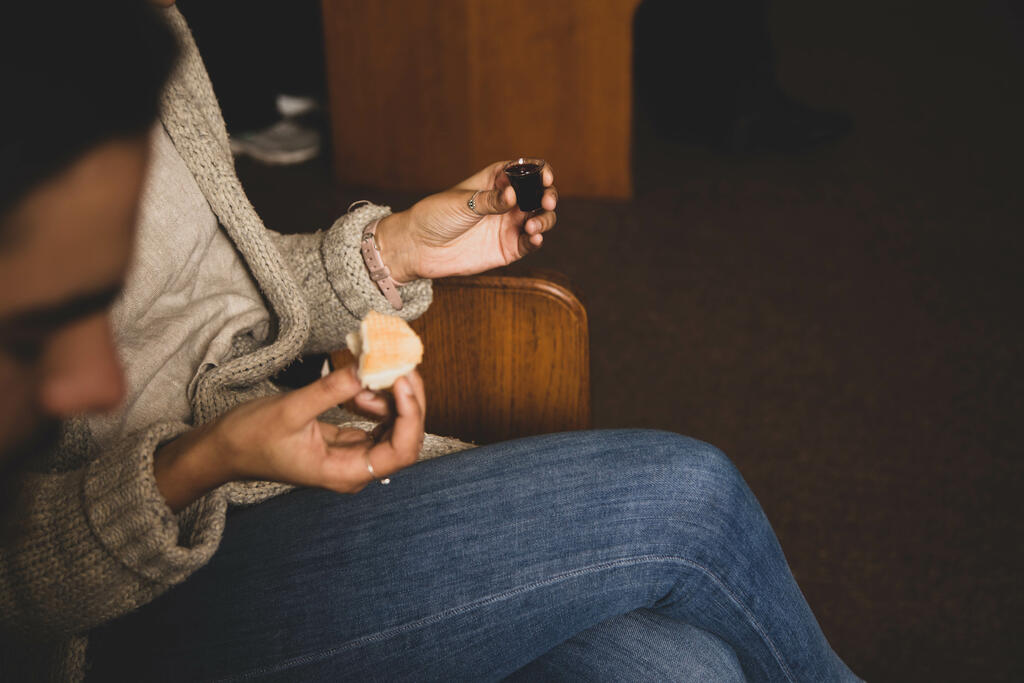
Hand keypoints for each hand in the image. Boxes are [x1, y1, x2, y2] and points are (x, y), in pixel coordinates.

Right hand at [153, 366, 424, 510]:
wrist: (224, 449)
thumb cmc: (250, 437)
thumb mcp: (290, 409)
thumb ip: (332, 390)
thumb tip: (368, 367)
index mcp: (345, 473)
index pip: (401, 451)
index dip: (411, 415)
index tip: (403, 381)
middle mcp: (355, 470)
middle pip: (404, 438)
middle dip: (408, 401)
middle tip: (399, 366)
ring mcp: (352, 456)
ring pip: (394, 428)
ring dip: (392, 398)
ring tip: (370, 374)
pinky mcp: (346, 442)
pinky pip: (376, 422)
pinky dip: (376, 400)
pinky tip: (359, 386)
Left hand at [375, 160, 558, 280]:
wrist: (419, 247)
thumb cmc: (436, 215)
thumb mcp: (462, 202)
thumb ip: (490, 200)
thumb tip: (514, 195)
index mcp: (496, 181)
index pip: (525, 171)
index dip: (541, 171)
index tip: (546, 177)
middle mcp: (507, 202)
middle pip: (539, 195)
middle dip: (548, 196)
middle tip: (546, 202)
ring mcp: (509, 225)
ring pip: (540, 218)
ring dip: (544, 220)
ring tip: (532, 225)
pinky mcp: (508, 248)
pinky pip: (530, 243)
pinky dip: (536, 240)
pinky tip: (533, 238)